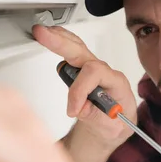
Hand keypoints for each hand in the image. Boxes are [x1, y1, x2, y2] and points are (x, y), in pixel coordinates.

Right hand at [32, 25, 136, 148]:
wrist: (117, 125)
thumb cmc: (117, 124)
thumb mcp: (114, 129)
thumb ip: (98, 118)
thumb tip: (80, 107)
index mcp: (116, 82)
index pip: (94, 73)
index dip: (79, 90)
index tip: (73, 110)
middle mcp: (104, 71)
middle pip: (82, 51)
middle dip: (61, 43)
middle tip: (43, 36)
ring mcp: (92, 69)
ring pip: (76, 47)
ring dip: (58, 38)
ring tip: (42, 32)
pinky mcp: (82, 70)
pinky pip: (72, 51)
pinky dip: (59, 42)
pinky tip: (50, 36)